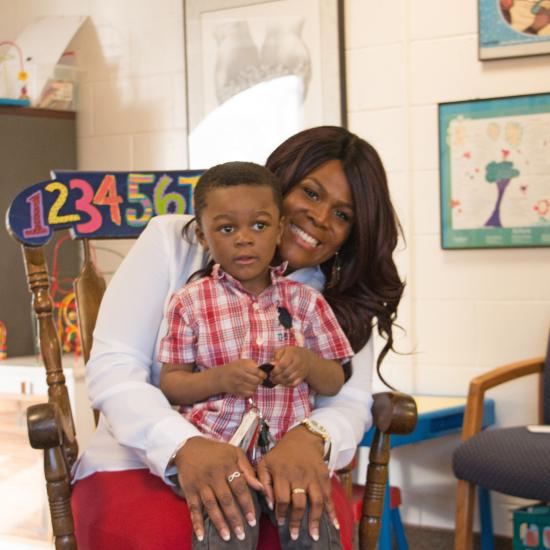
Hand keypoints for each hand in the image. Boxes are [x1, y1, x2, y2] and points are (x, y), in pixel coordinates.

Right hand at [175, 437, 262, 541]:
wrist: (189, 447)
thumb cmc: (217, 452)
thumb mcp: (234, 453)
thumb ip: (247, 470)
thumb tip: (260, 487)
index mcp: (227, 465)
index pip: (239, 487)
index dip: (246, 505)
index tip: (253, 521)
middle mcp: (214, 475)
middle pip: (225, 499)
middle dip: (234, 518)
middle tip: (242, 535)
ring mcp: (200, 483)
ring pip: (211, 505)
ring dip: (219, 522)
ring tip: (228, 537)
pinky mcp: (189, 489)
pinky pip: (193, 508)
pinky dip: (196, 522)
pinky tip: (201, 535)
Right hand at [218, 359, 265, 396]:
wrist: (220, 378)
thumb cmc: (233, 368)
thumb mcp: (241, 362)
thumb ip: (251, 364)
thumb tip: (261, 368)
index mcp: (242, 367)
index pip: (257, 372)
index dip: (263, 374)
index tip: (264, 375)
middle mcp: (241, 376)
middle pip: (257, 381)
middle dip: (260, 380)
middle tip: (259, 379)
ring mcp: (239, 385)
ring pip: (254, 388)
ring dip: (256, 386)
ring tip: (254, 383)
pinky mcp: (238, 392)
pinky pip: (249, 394)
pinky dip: (251, 391)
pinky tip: (249, 388)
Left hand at [256, 426, 337, 541]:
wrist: (303, 438)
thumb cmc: (281, 454)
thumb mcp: (265, 463)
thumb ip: (262, 482)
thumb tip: (269, 504)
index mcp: (282, 473)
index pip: (282, 498)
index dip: (281, 513)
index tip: (281, 524)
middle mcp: (299, 475)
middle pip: (299, 502)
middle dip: (297, 521)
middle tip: (295, 535)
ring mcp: (313, 476)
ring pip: (316, 501)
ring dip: (315, 520)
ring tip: (314, 535)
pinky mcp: (324, 476)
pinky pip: (329, 496)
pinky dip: (332, 511)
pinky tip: (334, 524)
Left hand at [270, 346, 312, 386]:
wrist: (306, 357)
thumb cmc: (291, 353)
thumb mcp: (283, 350)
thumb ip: (277, 356)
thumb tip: (272, 364)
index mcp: (292, 354)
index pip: (282, 365)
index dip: (275, 371)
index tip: (271, 372)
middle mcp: (298, 362)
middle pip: (286, 373)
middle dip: (277, 377)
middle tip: (272, 378)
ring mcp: (301, 370)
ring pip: (290, 380)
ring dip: (281, 382)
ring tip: (276, 381)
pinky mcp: (302, 376)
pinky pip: (294, 384)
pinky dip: (287, 385)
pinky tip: (283, 382)